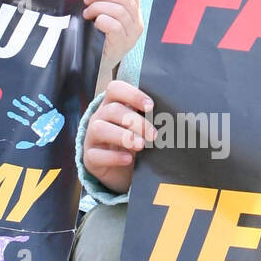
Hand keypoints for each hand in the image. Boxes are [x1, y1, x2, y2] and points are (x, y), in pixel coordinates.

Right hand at [81, 78, 154, 193]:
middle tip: (153, 135)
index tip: (150, 106)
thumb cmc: (132, 143)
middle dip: (135, 121)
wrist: (118, 171)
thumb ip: (148, 119)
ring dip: (123, 136)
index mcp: (111, 105)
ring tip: (141, 145)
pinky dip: (113, 157)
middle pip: (112, 110)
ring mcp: (91, 138)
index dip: (132, 94)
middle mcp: (99, 118)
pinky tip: (128, 159)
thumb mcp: (139, 129)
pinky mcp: (89, 158)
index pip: (115, 89)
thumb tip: (170, 117)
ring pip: (100, 129)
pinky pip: (95, 155)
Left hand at [83, 0, 142, 67]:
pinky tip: (93, 24)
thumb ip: (106, 1)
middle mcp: (137, 22)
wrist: (96, 65)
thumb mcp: (105, 15)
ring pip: (119, 10)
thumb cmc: (98, 38)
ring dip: (98, 7)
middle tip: (87, 0)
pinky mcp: (123, 44)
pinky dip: (101, 20)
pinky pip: (114, 25)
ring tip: (87, 13)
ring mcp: (132, 35)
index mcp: (135, 12)